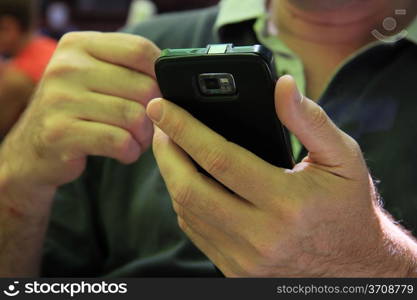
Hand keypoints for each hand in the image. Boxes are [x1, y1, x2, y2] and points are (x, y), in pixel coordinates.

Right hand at [0, 32, 160, 207]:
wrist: (33, 148)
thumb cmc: (75, 110)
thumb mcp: (93, 77)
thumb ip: (127, 69)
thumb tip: (172, 79)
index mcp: (79, 45)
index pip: (140, 50)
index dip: (161, 75)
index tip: (161, 93)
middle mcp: (67, 66)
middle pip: (143, 87)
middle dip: (156, 113)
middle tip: (148, 126)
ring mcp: (61, 99)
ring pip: (134, 116)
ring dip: (144, 136)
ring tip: (137, 140)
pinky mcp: (61, 132)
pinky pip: (119, 141)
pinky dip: (131, 151)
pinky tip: (126, 152)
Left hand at [148, 75, 415, 276]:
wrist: (353, 265)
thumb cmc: (347, 206)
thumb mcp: (342, 158)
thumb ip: (309, 120)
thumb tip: (281, 86)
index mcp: (288, 204)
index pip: (220, 159)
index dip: (185, 129)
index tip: (160, 107)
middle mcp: (261, 237)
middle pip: (190, 188)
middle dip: (165, 152)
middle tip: (159, 125)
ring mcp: (245, 259)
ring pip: (187, 211)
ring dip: (171, 175)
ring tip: (170, 147)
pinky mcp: (236, 269)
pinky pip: (195, 231)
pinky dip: (183, 201)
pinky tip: (187, 179)